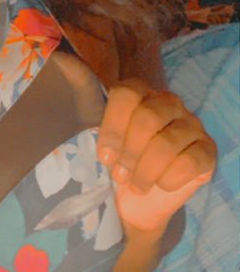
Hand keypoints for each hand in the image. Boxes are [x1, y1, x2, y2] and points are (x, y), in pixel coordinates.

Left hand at [97, 79, 216, 231]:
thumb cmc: (116, 168)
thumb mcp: (99, 144)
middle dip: (129, 152)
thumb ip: (87, 115)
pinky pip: (189, 162)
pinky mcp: (207, 150)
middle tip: (119, 175)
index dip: (113, 127)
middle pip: (147, 117)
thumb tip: (64, 65)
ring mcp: (192, 125)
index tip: (104, 157)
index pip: (127, 94)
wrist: (137, 206)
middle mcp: (169, 103)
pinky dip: (168, 180)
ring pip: (167, 143)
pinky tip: (160, 186)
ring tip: (135, 186)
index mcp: (140, 94)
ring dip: (145, 171)